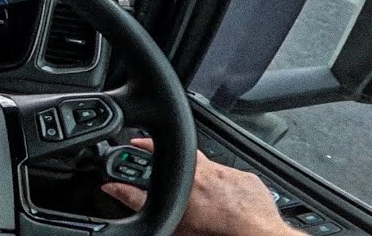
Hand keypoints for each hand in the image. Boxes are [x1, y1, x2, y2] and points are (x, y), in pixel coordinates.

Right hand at [101, 138, 298, 235]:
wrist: (257, 233)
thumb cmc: (217, 231)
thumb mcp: (172, 220)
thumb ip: (138, 201)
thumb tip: (114, 189)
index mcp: (185, 175)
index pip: (156, 150)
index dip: (142, 145)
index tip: (135, 144)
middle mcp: (207, 168)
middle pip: (184, 158)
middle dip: (176, 167)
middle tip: (174, 182)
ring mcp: (229, 172)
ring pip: (209, 170)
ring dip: (204, 183)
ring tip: (206, 204)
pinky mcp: (247, 179)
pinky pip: (232, 179)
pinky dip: (226, 190)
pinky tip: (226, 205)